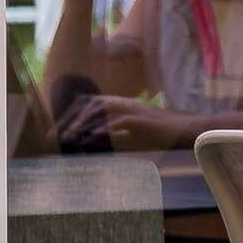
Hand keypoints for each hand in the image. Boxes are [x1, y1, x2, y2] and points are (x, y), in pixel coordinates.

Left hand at [52, 90, 176, 149]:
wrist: (187, 132)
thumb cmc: (161, 135)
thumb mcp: (131, 134)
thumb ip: (111, 134)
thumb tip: (89, 139)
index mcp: (120, 105)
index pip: (88, 104)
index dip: (70, 115)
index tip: (57, 131)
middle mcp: (124, 103)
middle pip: (89, 103)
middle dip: (70, 118)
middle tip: (55, 136)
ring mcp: (133, 109)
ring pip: (101, 108)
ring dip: (82, 122)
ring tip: (69, 136)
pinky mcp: (142, 119)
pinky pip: (118, 121)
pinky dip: (104, 128)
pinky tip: (91, 137)